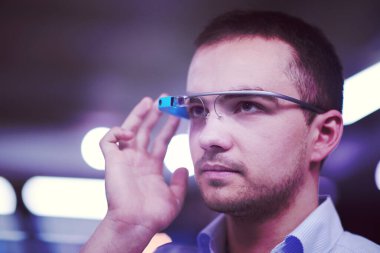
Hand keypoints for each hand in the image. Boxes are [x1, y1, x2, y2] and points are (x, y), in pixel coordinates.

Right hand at [100, 96, 187, 234]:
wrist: (136, 223)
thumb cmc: (153, 215)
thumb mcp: (174, 197)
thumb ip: (181, 182)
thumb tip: (184, 168)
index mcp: (151, 167)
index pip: (160, 141)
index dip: (168, 128)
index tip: (177, 116)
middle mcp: (137, 160)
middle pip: (145, 131)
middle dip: (153, 115)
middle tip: (163, 100)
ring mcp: (124, 159)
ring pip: (128, 130)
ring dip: (138, 115)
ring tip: (149, 101)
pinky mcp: (111, 160)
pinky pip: (108, 140)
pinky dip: (116, 132)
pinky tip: (129, 132)